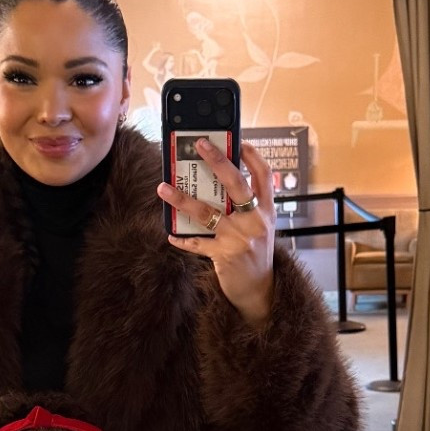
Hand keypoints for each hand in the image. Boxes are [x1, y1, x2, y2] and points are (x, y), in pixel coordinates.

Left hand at [159, 138, 275, 328]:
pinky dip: (183, 238)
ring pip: (207, 211)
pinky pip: (197, 243)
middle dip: (217, 160)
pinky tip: (171, 234)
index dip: (251, 155)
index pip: (264, 174)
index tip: (237, 140)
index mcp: (266, 210)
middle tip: (200, 144)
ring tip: (163, 188)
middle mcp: (255, 221)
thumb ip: (246, 205)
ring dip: (182, 199)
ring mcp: (240, 238)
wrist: (260, 290)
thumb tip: (218, 181)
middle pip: (236, 184)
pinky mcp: (224, 256)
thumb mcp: (259, 226)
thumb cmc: (256, 253)